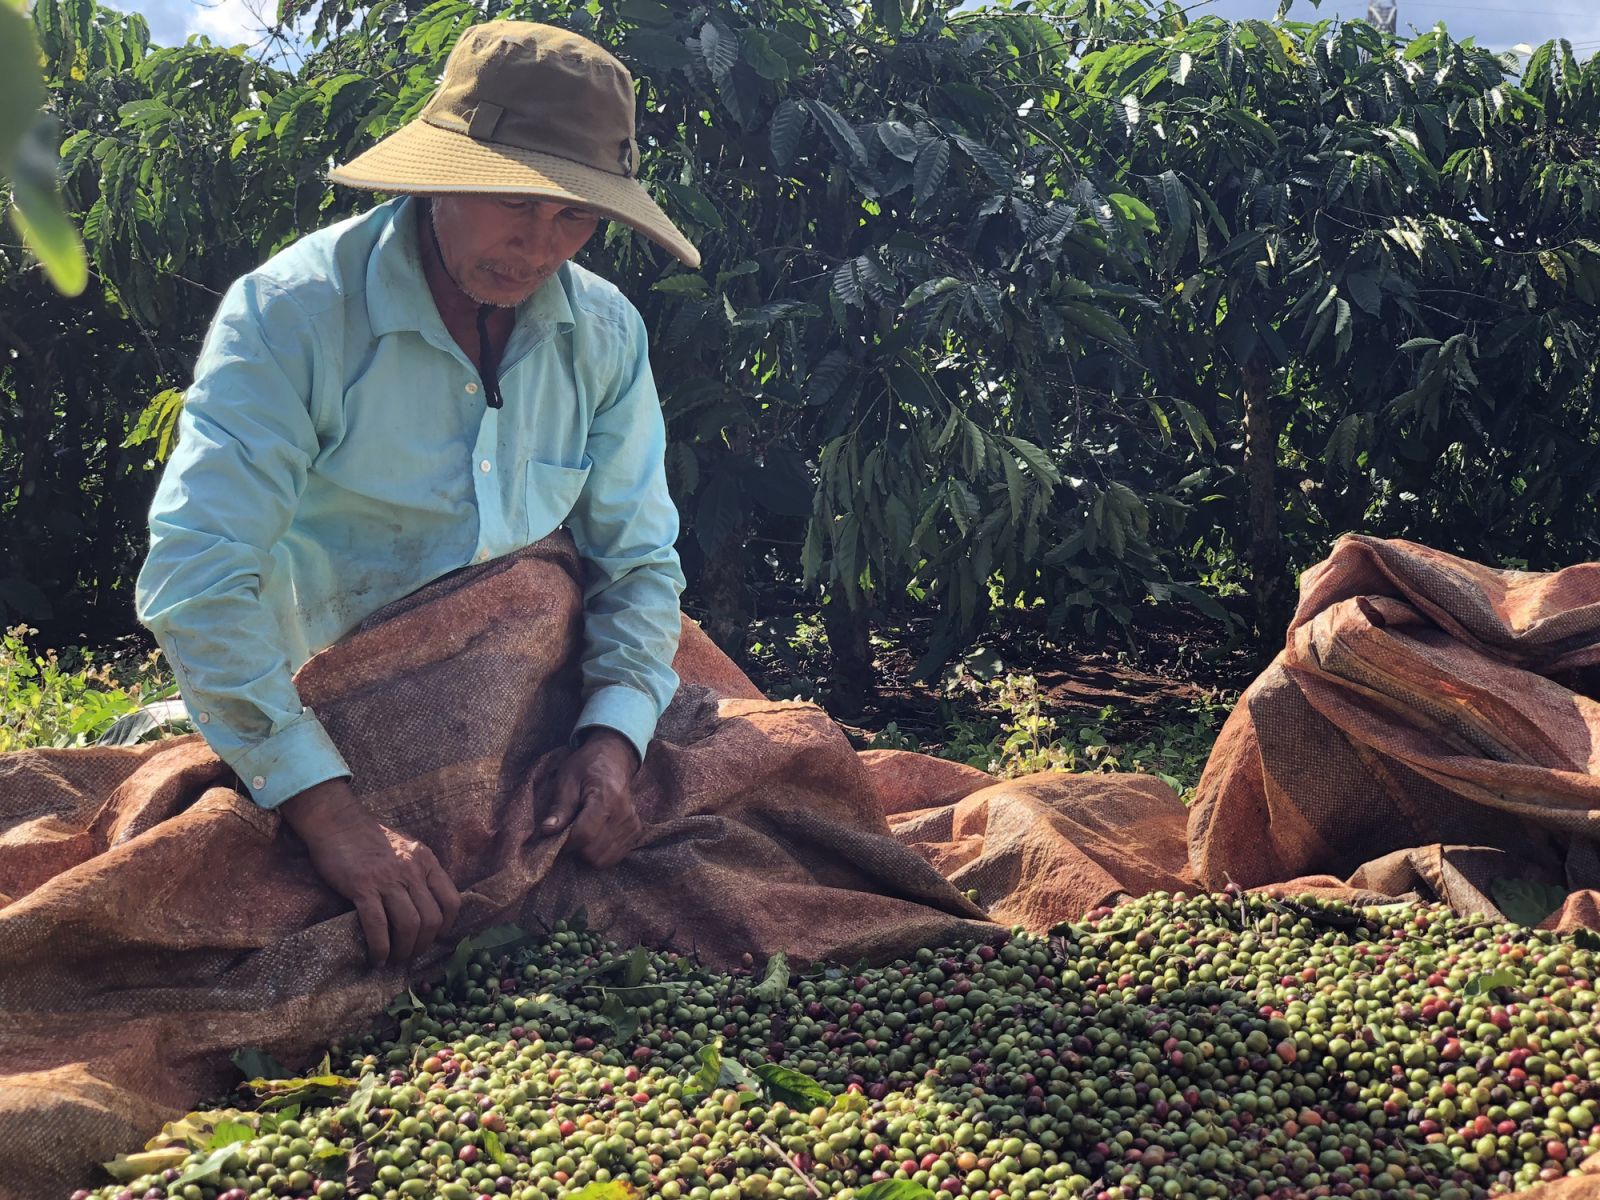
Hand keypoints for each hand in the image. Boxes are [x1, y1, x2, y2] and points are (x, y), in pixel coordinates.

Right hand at [281, 779, 461, 967]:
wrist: (338, 822)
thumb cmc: (371, 838)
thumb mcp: (407, 848)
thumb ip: (419, 871)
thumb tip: (428, 902)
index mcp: (426, 861)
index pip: (452, 900)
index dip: (447, 926)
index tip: (435, 937)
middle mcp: (412, 870)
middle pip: (431, 919)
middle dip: (423, 944)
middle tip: (410, 954)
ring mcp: (388, 879)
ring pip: (409, 925)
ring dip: (403, 950)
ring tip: (394, 959)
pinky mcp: (362, 887)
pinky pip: (378, 925)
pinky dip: (380, 948)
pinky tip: (376, 958)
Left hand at [542, 728, 641, 868]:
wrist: (615, 757)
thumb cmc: (587, 766)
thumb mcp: (568, 779)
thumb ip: (560, 807)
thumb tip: (547, 831)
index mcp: (606, 798)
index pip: (584, 835)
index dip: (566, 842)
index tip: (556, 836)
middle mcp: (624, 815)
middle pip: (593, 852)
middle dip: (576, 848)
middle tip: (568, 833)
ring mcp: (632, 825)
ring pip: (604, 860)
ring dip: (587, 853)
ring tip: (581, 834)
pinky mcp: (635, 831)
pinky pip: (614, 857)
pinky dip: (600, 853)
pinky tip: (594, 837)